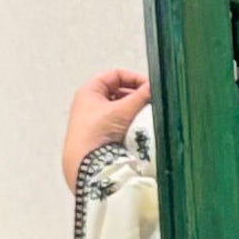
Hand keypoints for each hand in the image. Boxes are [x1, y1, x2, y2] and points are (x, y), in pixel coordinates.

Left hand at [61, 68, 148, 188]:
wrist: (85, 163)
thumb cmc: (96, 132)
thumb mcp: (122, 110)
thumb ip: (141, 96)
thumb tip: (154, 88)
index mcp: (89, 90)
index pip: (116, 75)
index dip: (134, 78)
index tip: (149, 87)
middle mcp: (90, 102)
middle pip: (118, 90)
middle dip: (135, 95)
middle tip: (150, 101)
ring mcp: (93, 118)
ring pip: (119, 106)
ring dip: (133, 109)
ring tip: (145, 115)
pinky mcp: (99, 133)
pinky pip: (118, 121)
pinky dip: (128, 121)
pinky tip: (137, 128)